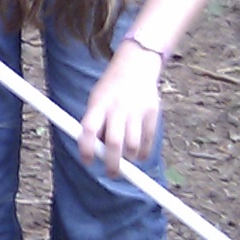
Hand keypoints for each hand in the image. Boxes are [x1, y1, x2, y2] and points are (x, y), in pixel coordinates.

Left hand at [77, 40, 164, 175]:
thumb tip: (97, 153)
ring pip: (134, 146)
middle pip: (115, 143)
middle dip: (112, 164)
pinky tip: (139, 155)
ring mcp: (137, 111)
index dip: (87, 148)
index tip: (87, 161)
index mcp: (99, 104)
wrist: (135, 66)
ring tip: (126, 159)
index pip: (89, 129)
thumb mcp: (96, 100)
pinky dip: (144, 153)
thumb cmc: (110, 90)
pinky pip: (149, 141)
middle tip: (112, 173)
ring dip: (129, 159)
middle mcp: (118, 108)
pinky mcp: (152, 113)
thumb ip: (95, 123)